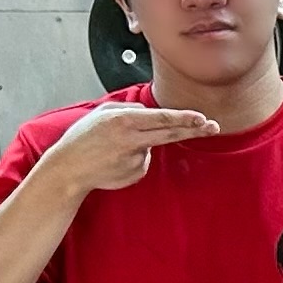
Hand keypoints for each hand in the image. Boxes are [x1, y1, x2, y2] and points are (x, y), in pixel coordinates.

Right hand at [37, 102, 219, 193]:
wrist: (68, 169)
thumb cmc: (82, 138)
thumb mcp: (102, 113)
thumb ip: (129, 108)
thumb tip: (150, 112)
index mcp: (123, 121)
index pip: (161, 118)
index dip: (184, 118)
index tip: (201, 117)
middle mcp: (132, 140)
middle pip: (171, 133)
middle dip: (194, 130)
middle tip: (213, 127)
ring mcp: (135, 159)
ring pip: (151, 146)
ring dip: (141, 144)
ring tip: (113, 148)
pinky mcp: (135, 174)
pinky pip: (143, 161)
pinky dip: (134, 158)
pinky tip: (115, 160)